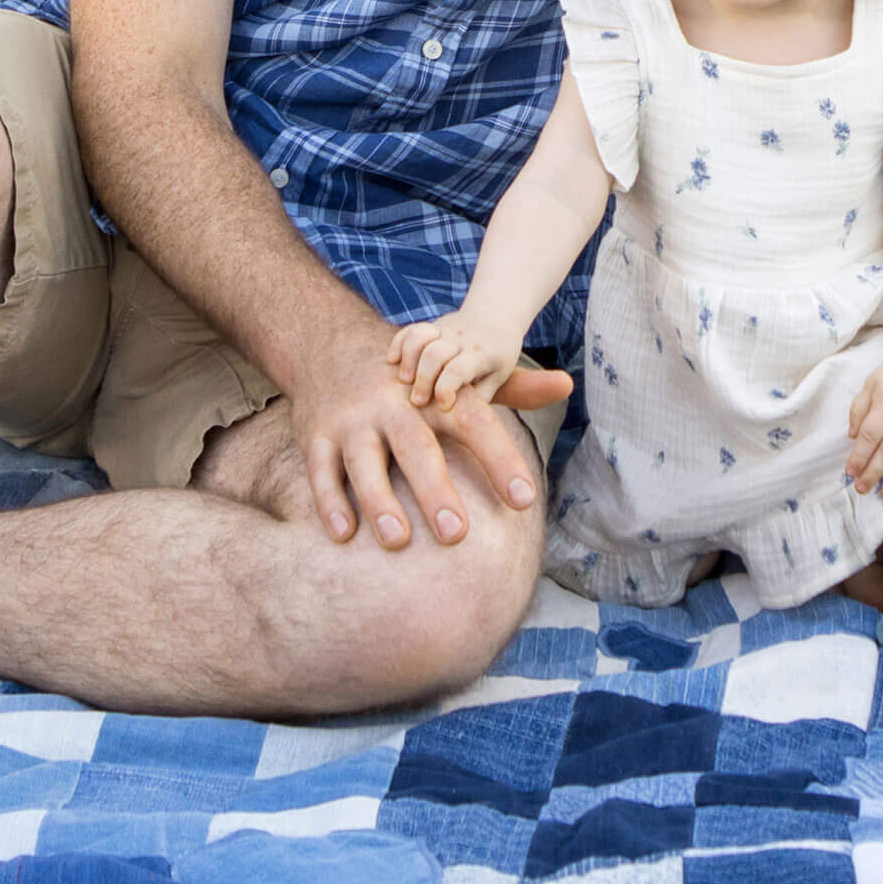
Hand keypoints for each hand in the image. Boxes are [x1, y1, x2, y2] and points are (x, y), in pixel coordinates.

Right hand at [292, 337, 570, 551]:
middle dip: (435, 489)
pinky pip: (320, 470)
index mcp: (436, 394)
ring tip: (398, 540)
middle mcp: (394, 404)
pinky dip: (329, 501)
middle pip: (417, 447)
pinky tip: (344, 533)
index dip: (501, 459)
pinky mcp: (316, 434)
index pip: (475, 424)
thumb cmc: (413, 379)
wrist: (332, 343)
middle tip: (457, 534)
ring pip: (364, 461)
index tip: (524, 500)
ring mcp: (352, 420)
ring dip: (379, 501)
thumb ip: (514, 388)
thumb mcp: (460, 375)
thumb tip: (566, 385)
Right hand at [388, 308, 520, 409]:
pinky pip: (411, 329)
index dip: (446, 389)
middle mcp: (461, 339)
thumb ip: (478, 397)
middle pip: (434, 354)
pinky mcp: (433, 326)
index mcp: (480, 355)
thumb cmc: (497, 358)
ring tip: (404, 380)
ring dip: (408, 358)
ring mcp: (445, 329)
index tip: (443, 406)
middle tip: (417, 402)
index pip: (458, 370)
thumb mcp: (497, 378)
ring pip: (420, 336)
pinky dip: (399, 343)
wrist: (496, 319)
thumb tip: (457, 422)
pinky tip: (392, 360)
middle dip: (423, 380)